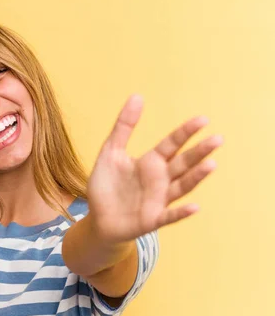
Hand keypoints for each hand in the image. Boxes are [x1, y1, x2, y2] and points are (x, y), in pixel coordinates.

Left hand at [86, 94, 222, 243]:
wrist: (98, 219)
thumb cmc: (107, 185)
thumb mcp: (111, 152)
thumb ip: (123, 127)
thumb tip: (137, 96)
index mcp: (151, 162)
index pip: (172, 144)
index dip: (185, 133)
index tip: (203, 120)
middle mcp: (160, 180)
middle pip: (183, 163)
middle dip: (199, 152)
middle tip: (217, 139)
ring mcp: (158, 200)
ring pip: (181, 187)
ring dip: (196, 177)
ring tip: (211, 164)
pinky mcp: (152, 219)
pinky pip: (169, 216)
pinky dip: (181, 212)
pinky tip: (194, 207)